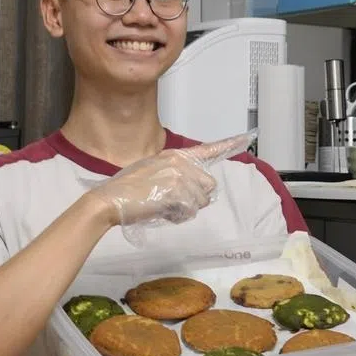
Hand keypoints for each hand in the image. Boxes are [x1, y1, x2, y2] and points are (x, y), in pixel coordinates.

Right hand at [91, 132, 253, 226]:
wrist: (109, 200)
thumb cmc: (127, 190)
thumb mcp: (152, 171)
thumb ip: (174, 174)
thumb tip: (194, 188)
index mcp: (174, 155)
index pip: (206, 149)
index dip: (228, 145)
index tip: (246, 138)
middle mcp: (180, 163)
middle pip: (209, 186)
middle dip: (196, 198)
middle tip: (173, 202)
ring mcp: (179, 176)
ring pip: (201, 201)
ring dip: (186, 209)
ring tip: (163, 207)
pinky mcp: (177, 192)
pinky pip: (190, 211)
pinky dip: (178, 217)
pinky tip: (161, 212)